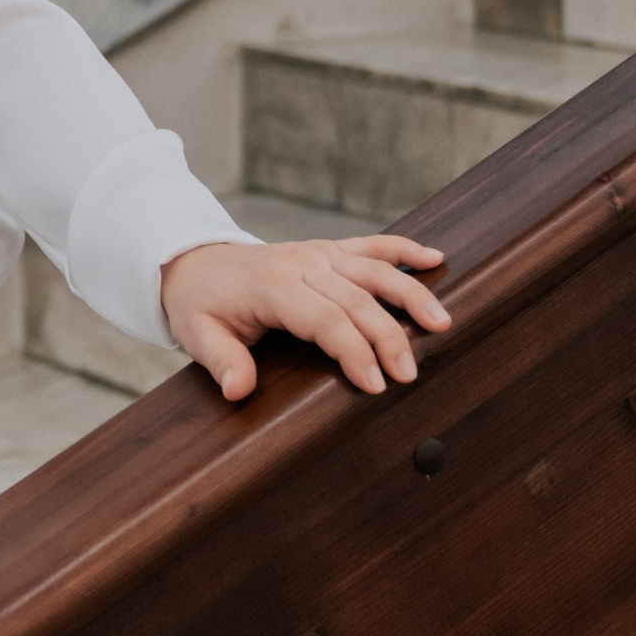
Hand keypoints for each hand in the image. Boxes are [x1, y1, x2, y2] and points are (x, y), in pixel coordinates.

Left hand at [162, 235, 449, 402]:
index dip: (353, 351)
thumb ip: (221, 361)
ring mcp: (318, 253)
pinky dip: (403, 249)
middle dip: (388, 338)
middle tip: (410, 374)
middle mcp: (301, 264)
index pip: (325, 320)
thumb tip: (239, 390)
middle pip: (357, 300)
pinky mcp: (327, 249)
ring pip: (374, 270)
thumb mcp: (197, 334)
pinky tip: (436, 258)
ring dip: (410, 294)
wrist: (194, 261)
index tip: (375, 384)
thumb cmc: (200, 304)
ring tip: (441, 323)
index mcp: (274, 286)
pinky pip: (372, 245)